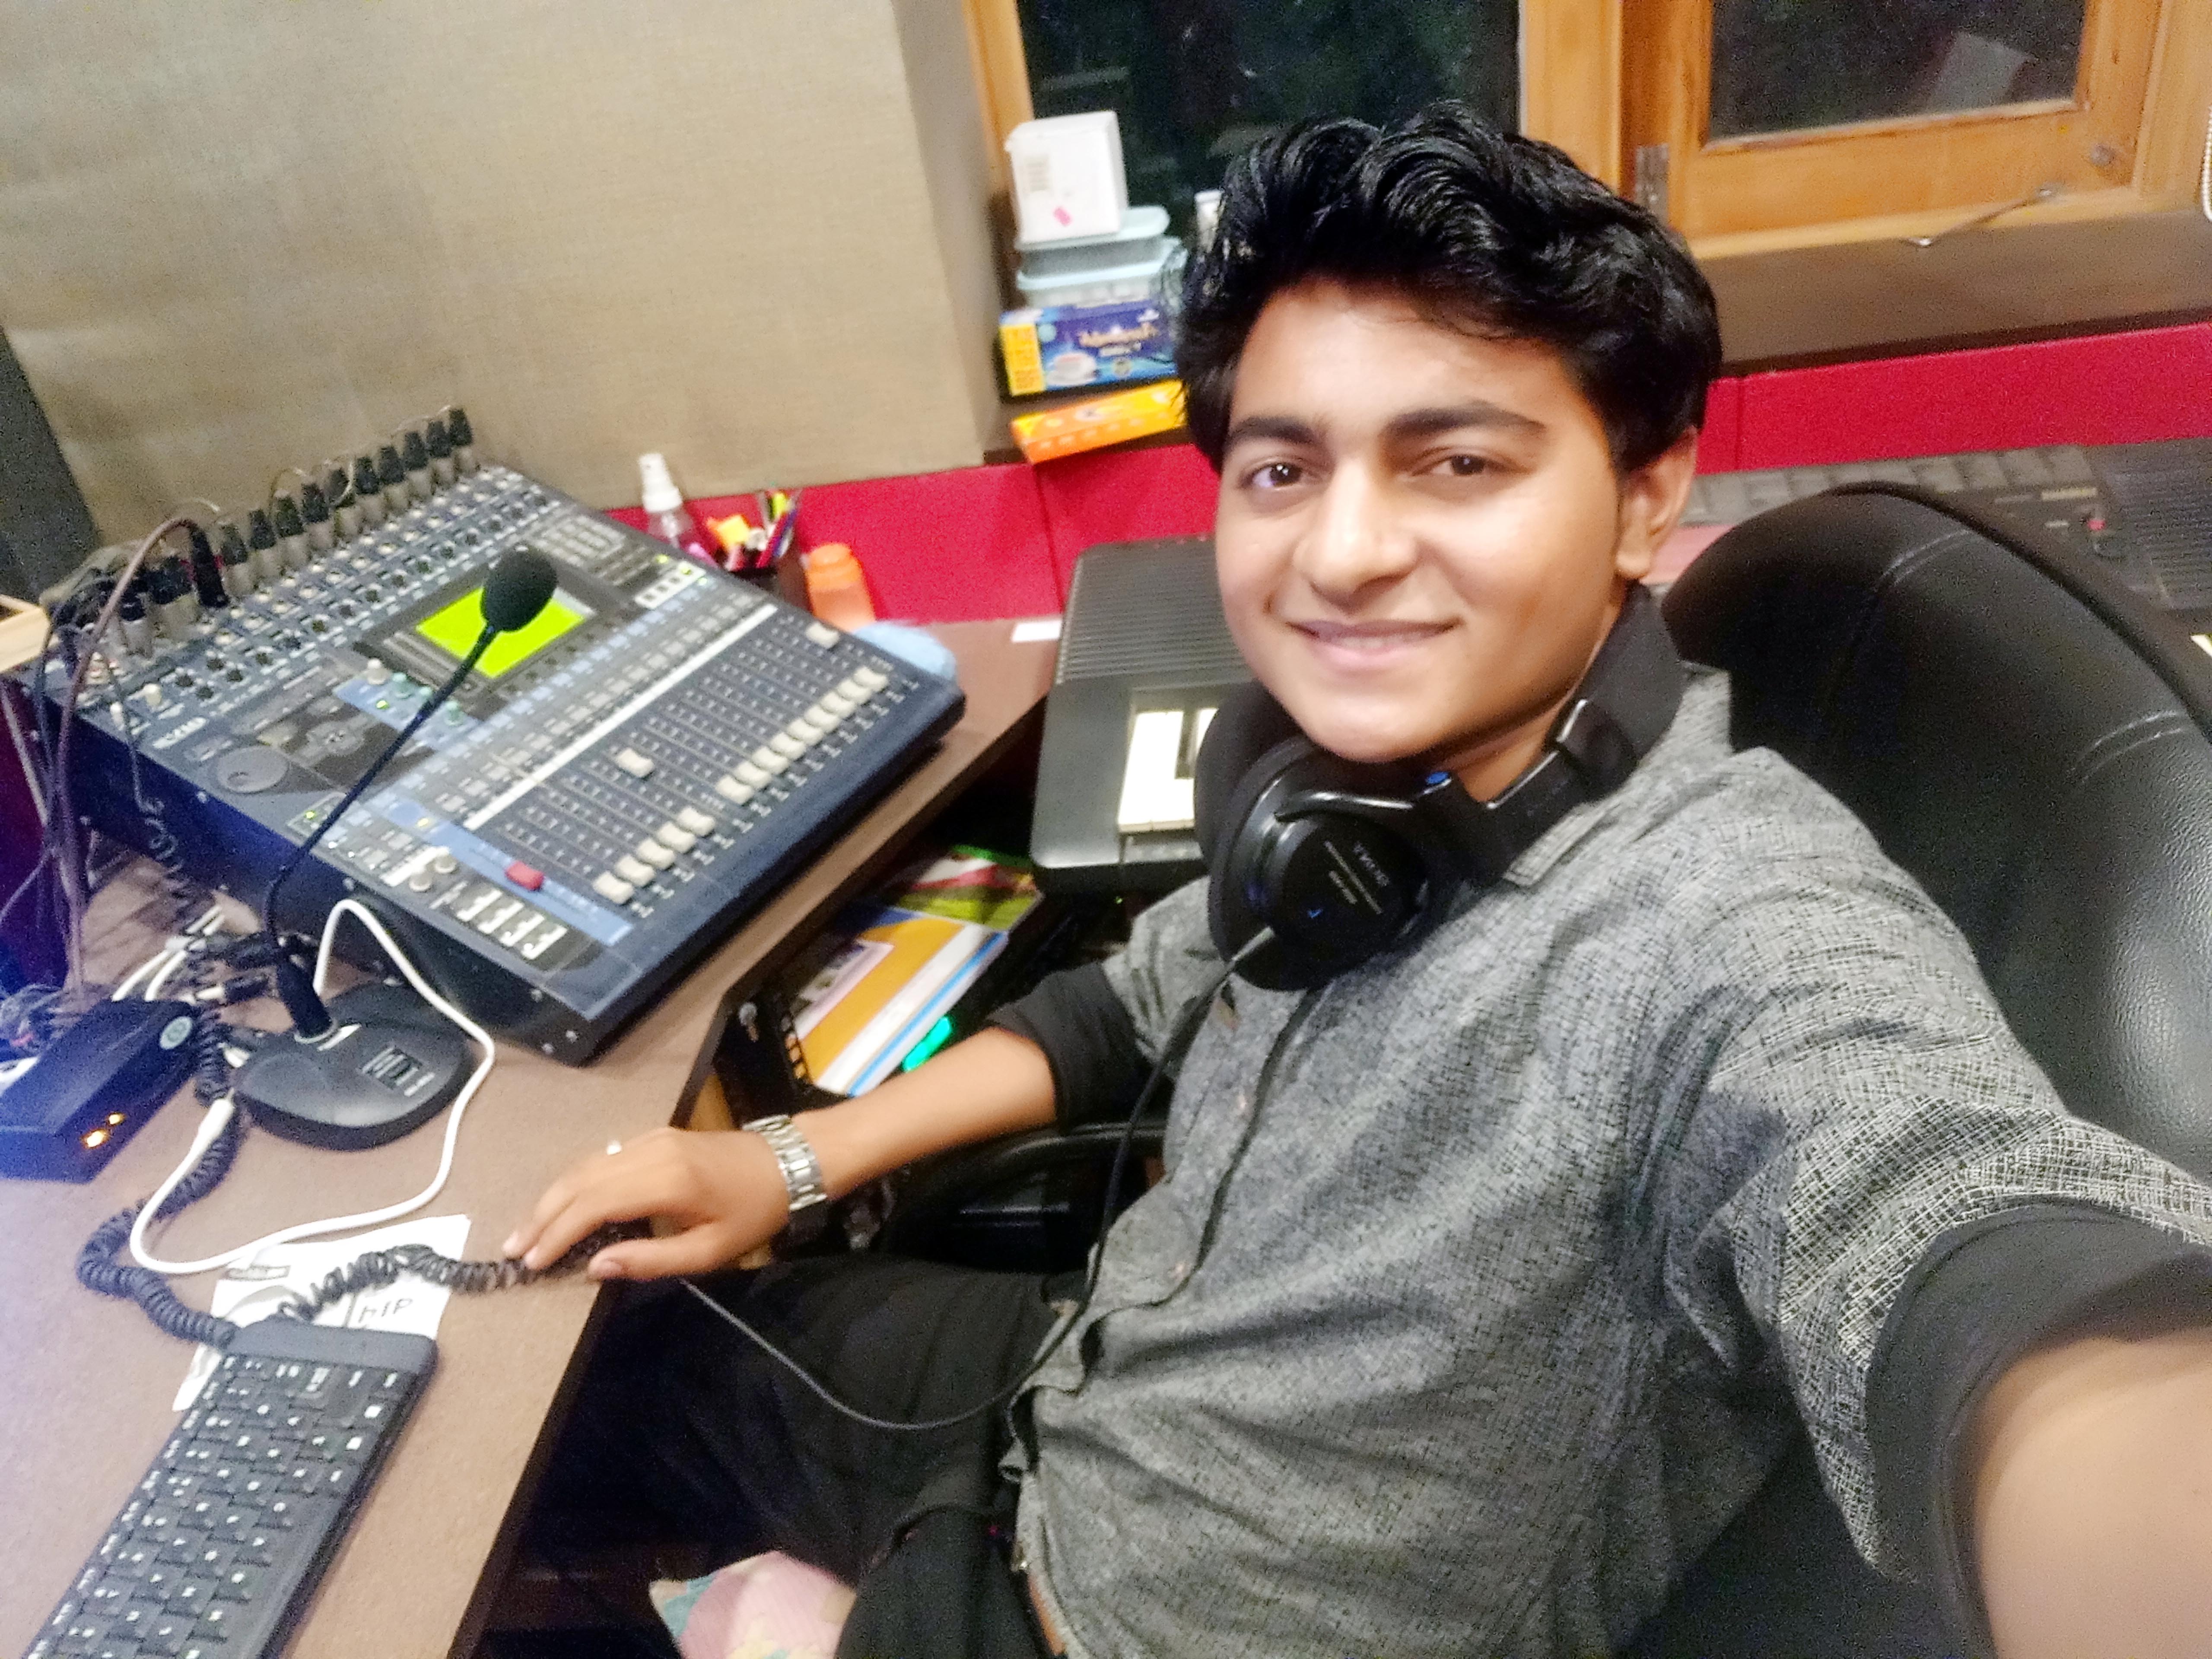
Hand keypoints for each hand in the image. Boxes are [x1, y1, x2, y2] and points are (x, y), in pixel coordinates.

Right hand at [503, 1126, 791, 1280]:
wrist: (789, 1161)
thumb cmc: (754, 1211)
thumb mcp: (711, 1250)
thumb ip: (651, 1260)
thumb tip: (595, 1268)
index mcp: (664, 1181)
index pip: (593, 1205)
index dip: (557, 1234)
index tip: (531, 1262)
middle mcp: (649, 1151)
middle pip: (579, 1181)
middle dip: (542, 1216)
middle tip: (513, 1249)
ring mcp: (650, 1138)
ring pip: (586, 1165)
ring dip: (553, 1198)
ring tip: (527, 1231)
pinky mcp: (654, 1136)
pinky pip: (602, 1157)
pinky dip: (575, 1183)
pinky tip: (562, 1206)